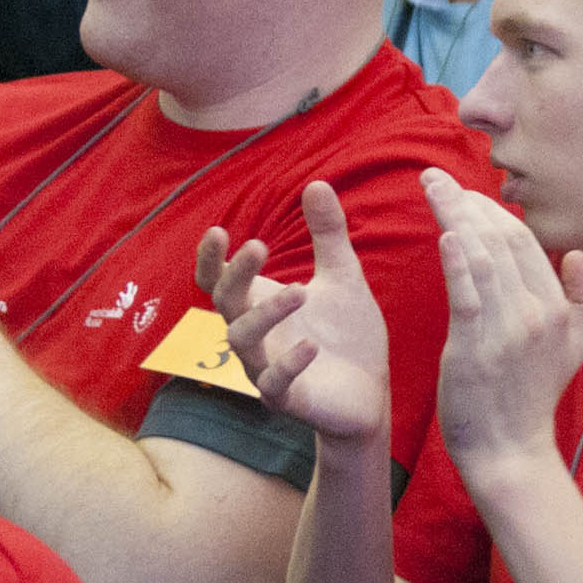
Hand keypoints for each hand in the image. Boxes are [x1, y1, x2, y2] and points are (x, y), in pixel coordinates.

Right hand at [195, 181, 390, 445]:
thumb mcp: (342, 276)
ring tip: (300, 290)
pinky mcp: (287, 399)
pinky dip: (288, 363)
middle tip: (258, 244)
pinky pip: (274, 384)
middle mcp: (254, 336)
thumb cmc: (346, 334)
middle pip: (227, 303)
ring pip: (243, 341)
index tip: (220, 231)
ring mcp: (265, 368)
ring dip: (266, 313)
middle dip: (237, 275)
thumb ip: (328, 234)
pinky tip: (311, 345)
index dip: (212, 260)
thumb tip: (316, 183)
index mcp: (261, 305)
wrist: (370, 392)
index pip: (219, 281)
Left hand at [423, 171, 582, 479]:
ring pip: (483, 260)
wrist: (509, 448)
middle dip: (468, 203)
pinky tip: (446, 234)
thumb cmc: (533, 396)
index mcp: (560, 307)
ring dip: (454, 218)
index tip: (466, 191)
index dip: (496, 212)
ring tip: (431, 190)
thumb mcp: (576, 346)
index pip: (528, 244)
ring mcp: (508, 329)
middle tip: (435, 177)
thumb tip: (576, 255)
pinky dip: (457, 262)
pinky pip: (468, 295)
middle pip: (503, 242)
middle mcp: (538, 312)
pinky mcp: (476, 347)